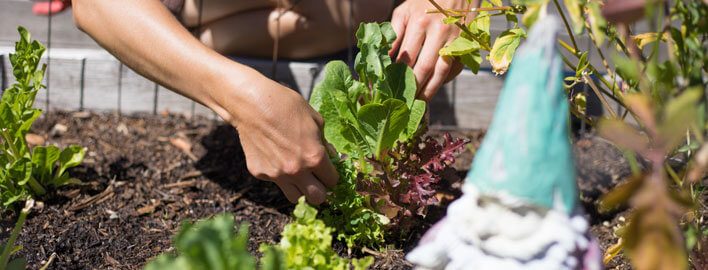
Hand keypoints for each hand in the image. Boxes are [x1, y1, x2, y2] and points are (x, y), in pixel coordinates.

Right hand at [219, 73, 338, 204]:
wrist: (252, 105)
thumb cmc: (287, 106)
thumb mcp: (315, 120)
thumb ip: (325, 144)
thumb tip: (331, 157)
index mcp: (315, 157)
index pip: (332, 182)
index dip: (332, 176)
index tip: (328, 171)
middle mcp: (297, 171)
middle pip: (317, 199)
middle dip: (321, 190)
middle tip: (317, 180)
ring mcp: (277, 175)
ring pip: (296, 198)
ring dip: (301, 190)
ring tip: (299, 176)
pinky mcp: (260, 174)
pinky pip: (276, 182)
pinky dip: (280, 176)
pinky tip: (276, 157)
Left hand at [389, 0, 467, 100]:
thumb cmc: (424, 2)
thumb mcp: (404, 12)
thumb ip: (393, 34)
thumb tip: (382, 59)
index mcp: (420, 23)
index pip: (406, 56)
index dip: (396, 75)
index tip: (388, 88)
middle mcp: (439, 32)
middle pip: (424, 68)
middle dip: (413, 88)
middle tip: (402, 102)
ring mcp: (455, 39)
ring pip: (441, 72)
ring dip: (430, 91)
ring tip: (419, 104)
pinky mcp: (465, 45)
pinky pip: (454, 69)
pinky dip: (443, 82)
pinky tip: (433, 90)